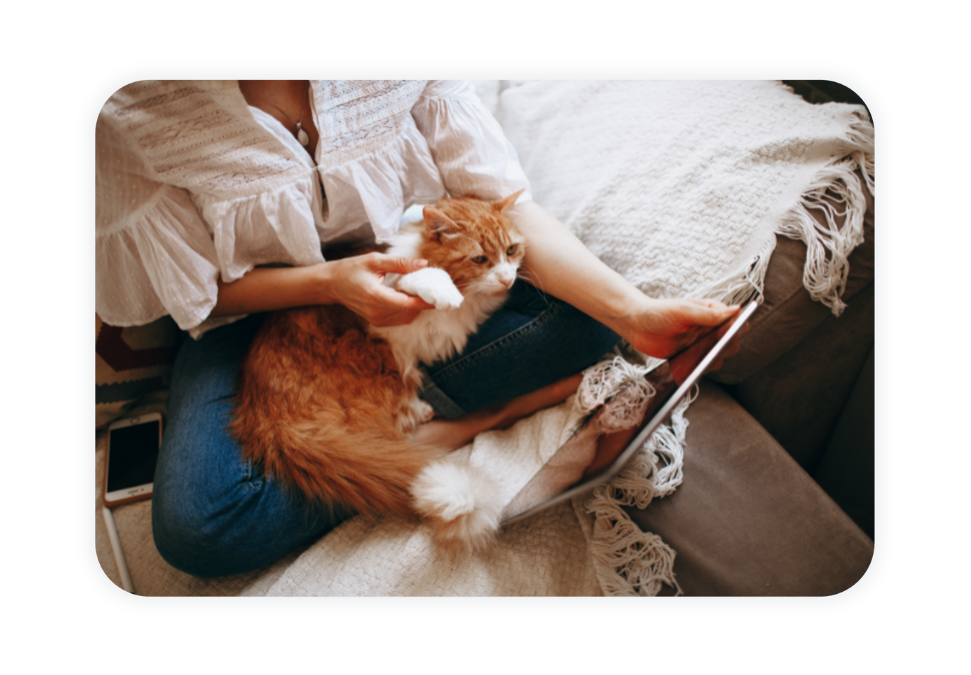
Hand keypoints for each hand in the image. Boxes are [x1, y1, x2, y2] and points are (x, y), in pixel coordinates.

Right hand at [326, 253, 434, 326]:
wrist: (332, 284)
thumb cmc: (351, 269)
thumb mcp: (375, 260)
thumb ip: (400, 264)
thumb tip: (423, 264)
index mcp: (376, 297)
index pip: (408, 304)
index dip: (426, 301)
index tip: (440, 294)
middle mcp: (377, 313)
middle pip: (411, 312)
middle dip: (424, 302)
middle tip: (434, 287)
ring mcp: (377, 320)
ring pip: (407, 317)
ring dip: (417, 306)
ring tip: (422, 290)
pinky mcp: (377, 321)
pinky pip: (400, 318)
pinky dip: (408, 309)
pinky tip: (409, 296)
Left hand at [619, 297, 739, 358]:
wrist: (637, 326)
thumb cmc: (659, 312)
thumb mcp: (684, 311)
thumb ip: (708, 314)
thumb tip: (736, 310)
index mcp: (713, 313)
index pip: (736, 321)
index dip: (736, 329)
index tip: (726, 335)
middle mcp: (711, 329)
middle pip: (732, 342)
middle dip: (726, 347)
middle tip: (712, 349)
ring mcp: (702, 344)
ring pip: (719, 357)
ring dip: (712, 359)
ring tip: (698, 358)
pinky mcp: (692, 357)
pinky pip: (703, 366)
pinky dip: (699, 368)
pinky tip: (689, 366)